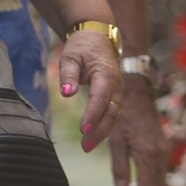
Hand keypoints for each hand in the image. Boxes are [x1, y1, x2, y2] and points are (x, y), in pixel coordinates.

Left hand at [57, 29, 123, 153]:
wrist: (97, 39)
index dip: (93, 115)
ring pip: (114, 115)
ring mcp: (118, 91)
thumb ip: (68, 75)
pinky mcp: (116, 96)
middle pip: (111, 112)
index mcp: (106, 74)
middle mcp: (117, 85)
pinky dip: (104, 126)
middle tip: (85, 146)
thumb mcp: (70, 57)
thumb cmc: (82, 48)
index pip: (100, 98)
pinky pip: (112, 113)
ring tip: (87, 146)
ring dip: (102, 132)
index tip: (83, 130)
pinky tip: (93, 137)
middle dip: (100, 130)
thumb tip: (66, 94)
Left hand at [110, 77, 169, 185]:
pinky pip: (159, 172)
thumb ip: (120, 166)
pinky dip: (149, 183)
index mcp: (148, 153)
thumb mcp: (115, 140)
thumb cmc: (121, 114)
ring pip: (159, 181)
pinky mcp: (162, 146)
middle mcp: (160, 153)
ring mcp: (164, 149)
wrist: (136, 92)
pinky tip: (136, 185)